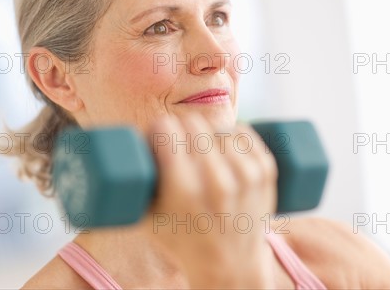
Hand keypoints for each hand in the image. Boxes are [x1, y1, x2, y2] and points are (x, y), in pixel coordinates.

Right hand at [141, 113, 277, 287]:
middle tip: (177, 138)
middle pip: (193, 123)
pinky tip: (223, 140)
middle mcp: (217, 181)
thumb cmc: (182, 239)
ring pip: (219, 126)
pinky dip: (232, 132)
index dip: (158, 128)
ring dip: (207, 129)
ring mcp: (245, 175)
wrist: (231, 265)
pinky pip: (244, 132)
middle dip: (180, 126)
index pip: (166, 129)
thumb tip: (124, 144)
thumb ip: (136, 184)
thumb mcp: (147, 217)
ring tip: (199, 143)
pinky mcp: (265, 171)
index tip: (157, 134)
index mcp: (183, 190)